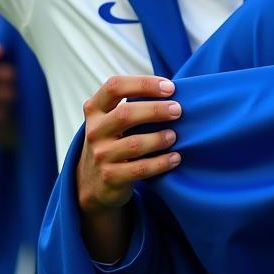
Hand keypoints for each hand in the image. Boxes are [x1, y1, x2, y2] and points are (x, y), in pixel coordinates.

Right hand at [77, 75, 180, 260]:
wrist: (88, 189)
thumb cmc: (116, 144)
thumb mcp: (116, 121)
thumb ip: (136, 103)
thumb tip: (185, 88)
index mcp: (95, 110)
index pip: (113, 87)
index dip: (142, 84)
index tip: (170, 86)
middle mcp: (94, 133)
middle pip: (125, 115)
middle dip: (155, 111)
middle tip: (180, 111)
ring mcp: (98, 159)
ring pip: (132, 145)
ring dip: (160, 139)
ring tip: (177, 137)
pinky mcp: (109, 182)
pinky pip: (138, 172)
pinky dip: (160, 164)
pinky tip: (177, 158)